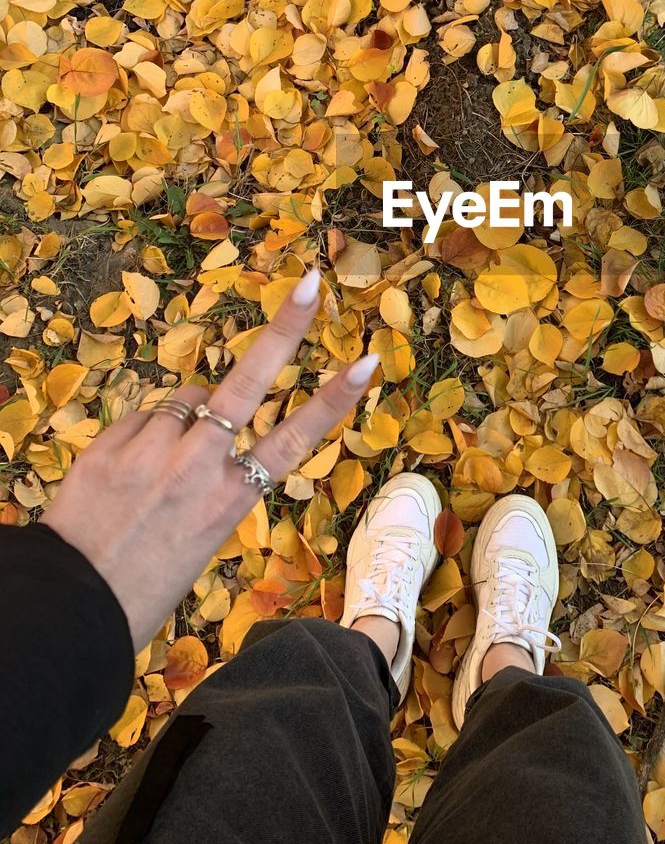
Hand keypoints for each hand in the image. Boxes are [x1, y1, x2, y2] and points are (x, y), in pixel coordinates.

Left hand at [43, 269, 379, 650]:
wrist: (71, 606)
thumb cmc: (145, 587)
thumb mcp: (202, 541)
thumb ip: (211, 480)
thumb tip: (200, 423)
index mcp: (229, 502)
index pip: (295, 441)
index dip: (334, 399)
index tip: (367, 360)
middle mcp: (196, 469)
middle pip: (247, 384)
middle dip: (282, 330)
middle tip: (307, 283)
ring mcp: (150, 451)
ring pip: (182, 403)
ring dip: (181, 420)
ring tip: (157, 468)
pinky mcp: (109, 444)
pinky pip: (140, 418)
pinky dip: (142, 435)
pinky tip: (126, 472)